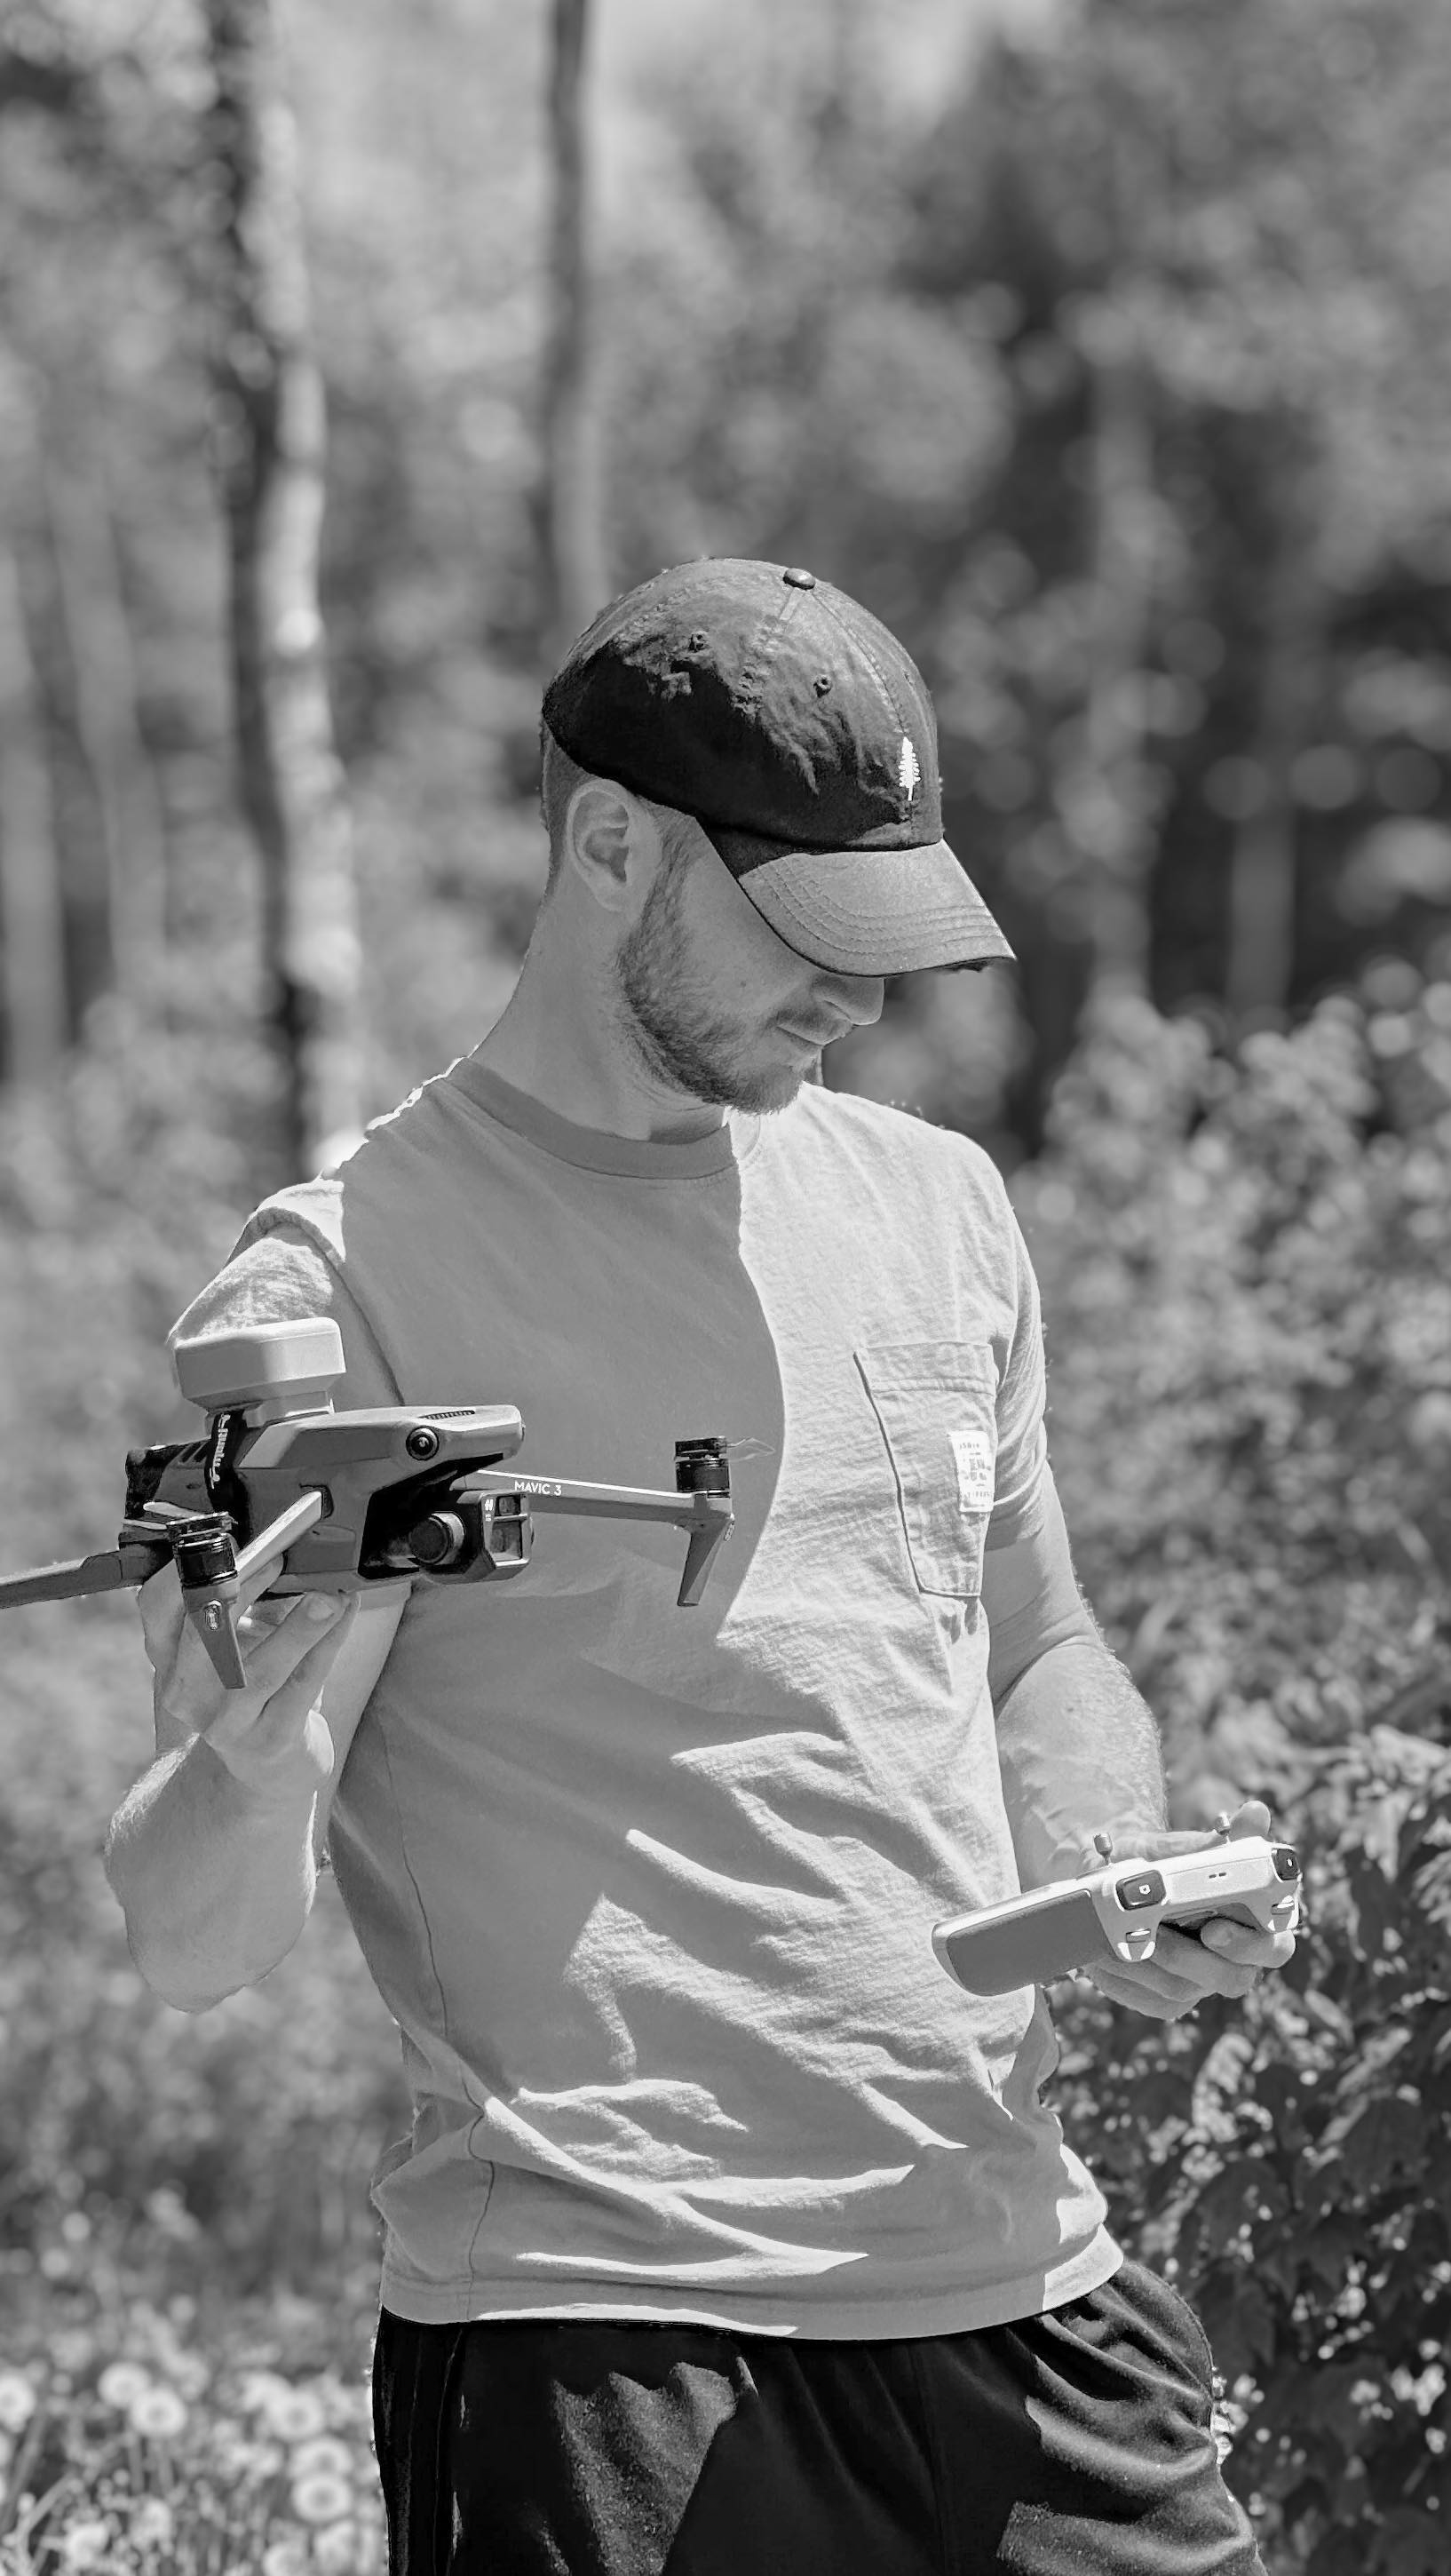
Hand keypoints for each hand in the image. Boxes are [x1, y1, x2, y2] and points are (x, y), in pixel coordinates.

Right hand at [139, 1546, 357, 1813]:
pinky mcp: (269, 1741)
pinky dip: (327, 1645)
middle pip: (204, 1636)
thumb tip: (283, 1542)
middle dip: (241, 1592)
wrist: (267, 1767)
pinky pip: (302, 1686)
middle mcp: (186, 1694)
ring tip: (328, 1596)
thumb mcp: (236, 1643)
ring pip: (260, 1669)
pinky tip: (344, 1615)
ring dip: (299, 1627)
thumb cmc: (254, 1687)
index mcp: (169, 1657)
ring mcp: (225, 1724)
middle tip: (277, 1557)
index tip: (229, 1541)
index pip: (156, 1607)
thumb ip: (248, 1598)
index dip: (188, 1573)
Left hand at [1076, 1798, 1296, 2020]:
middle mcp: (1236, 1959)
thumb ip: (1222, 1842)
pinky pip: (1154, 2000)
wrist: (1116, 1880)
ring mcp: (1203, 1983)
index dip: (1251, 1944)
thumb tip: (1257, 1812)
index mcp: (1257, 1922)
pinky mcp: (1170, 1999)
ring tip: (1123, 1933)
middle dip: (1195, 1960)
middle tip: (1160, 1938)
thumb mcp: (1185, 1848)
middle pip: (1236, 1980)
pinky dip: (1128, 1978)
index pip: (1276, 1946)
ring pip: (1187, 1991)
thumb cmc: (1162, 1862)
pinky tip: (1109, 1952)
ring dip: (1151, 1962)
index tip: (1214, 1927)